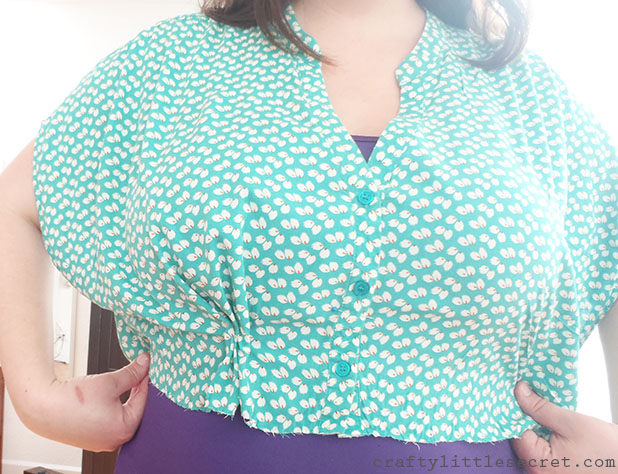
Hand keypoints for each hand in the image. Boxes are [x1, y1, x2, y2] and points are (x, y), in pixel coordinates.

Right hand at [23, 352, 150, 452]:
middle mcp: (115, 441)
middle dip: (135, 391)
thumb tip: (144, 363)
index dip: (144, 380)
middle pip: (134, 410)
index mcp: (124, 429)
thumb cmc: (73, 399)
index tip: (145, 367)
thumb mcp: (110, 381)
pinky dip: (110, 409)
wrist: (42, 408)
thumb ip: (132, 373)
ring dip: (123, 400)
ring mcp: (102, 442)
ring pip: (121, 416)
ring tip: (120, 383)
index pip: (142, 400)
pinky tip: (107, 397)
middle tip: (136, 373)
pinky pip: (108, 422)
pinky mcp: (91, 439)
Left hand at [511, 381, 617, 472]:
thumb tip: (519, 391)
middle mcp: (537, 472)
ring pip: (530, 442)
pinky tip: (546, 420)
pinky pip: (540, 449)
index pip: (513, 430)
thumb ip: (540, 408)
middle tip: (526, 391)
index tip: (515, 390)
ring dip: (532, 424)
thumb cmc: (607, 451)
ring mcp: (545, 473)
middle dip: (522, 415)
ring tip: (537, 402)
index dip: (513, 408)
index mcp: (537, 463)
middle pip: (520, 437)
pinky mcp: (555, 471)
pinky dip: (541, 434)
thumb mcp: (571, 422)